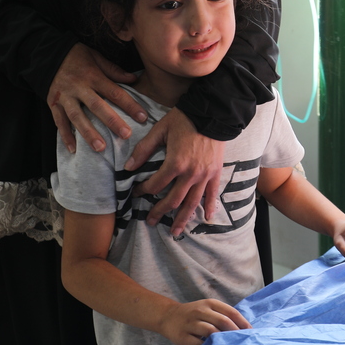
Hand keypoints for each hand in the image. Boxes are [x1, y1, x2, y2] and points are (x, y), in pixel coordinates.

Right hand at [47, 44, 143, 152]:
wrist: (48, 55)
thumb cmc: (77, 56)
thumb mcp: (96, 57)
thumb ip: (114, 70)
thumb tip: (134, 80)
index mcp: (92, 76)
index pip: (114, 92)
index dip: (129, 105)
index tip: (143, 117)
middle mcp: (78, 87)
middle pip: (97, 106)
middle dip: (112, 121)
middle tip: (125, 134)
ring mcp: (64, 97)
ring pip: (77, 117)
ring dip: (89, 133)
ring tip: (100, 148)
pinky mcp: (53, 104)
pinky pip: (59, 122)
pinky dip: (65, 136)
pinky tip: (73, 149)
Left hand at [126, 108, 223, 236]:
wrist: (212, 112)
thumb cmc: (184, 119)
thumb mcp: (160, 130)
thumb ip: (144, 149)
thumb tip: (128, 167)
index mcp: (175, 163)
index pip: (156, 184)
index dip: (144, 191)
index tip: (137, 193)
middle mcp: (190, 174)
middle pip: (173, 200)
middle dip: (160, 212)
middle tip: (150, 221)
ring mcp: (204, 175)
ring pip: (192, 203)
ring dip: (182, 219)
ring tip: (174, 232)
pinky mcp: (215, 173)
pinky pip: (212, 194)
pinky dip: (210, 207)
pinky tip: (206, 218)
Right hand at [157, 298, 250, 344]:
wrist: (168, 317)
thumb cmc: (194, 314)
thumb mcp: (208, 308)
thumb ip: (222, 315)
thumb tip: (244, 329)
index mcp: (210, 303)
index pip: (231, 312)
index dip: (243, 323)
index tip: (251, 333)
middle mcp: (200, 311)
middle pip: (223, 321)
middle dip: (235, 332)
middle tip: (242, 342)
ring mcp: (190, 323)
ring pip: (211, 332)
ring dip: (222, 341)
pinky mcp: (182, 336)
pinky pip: (198, 344)